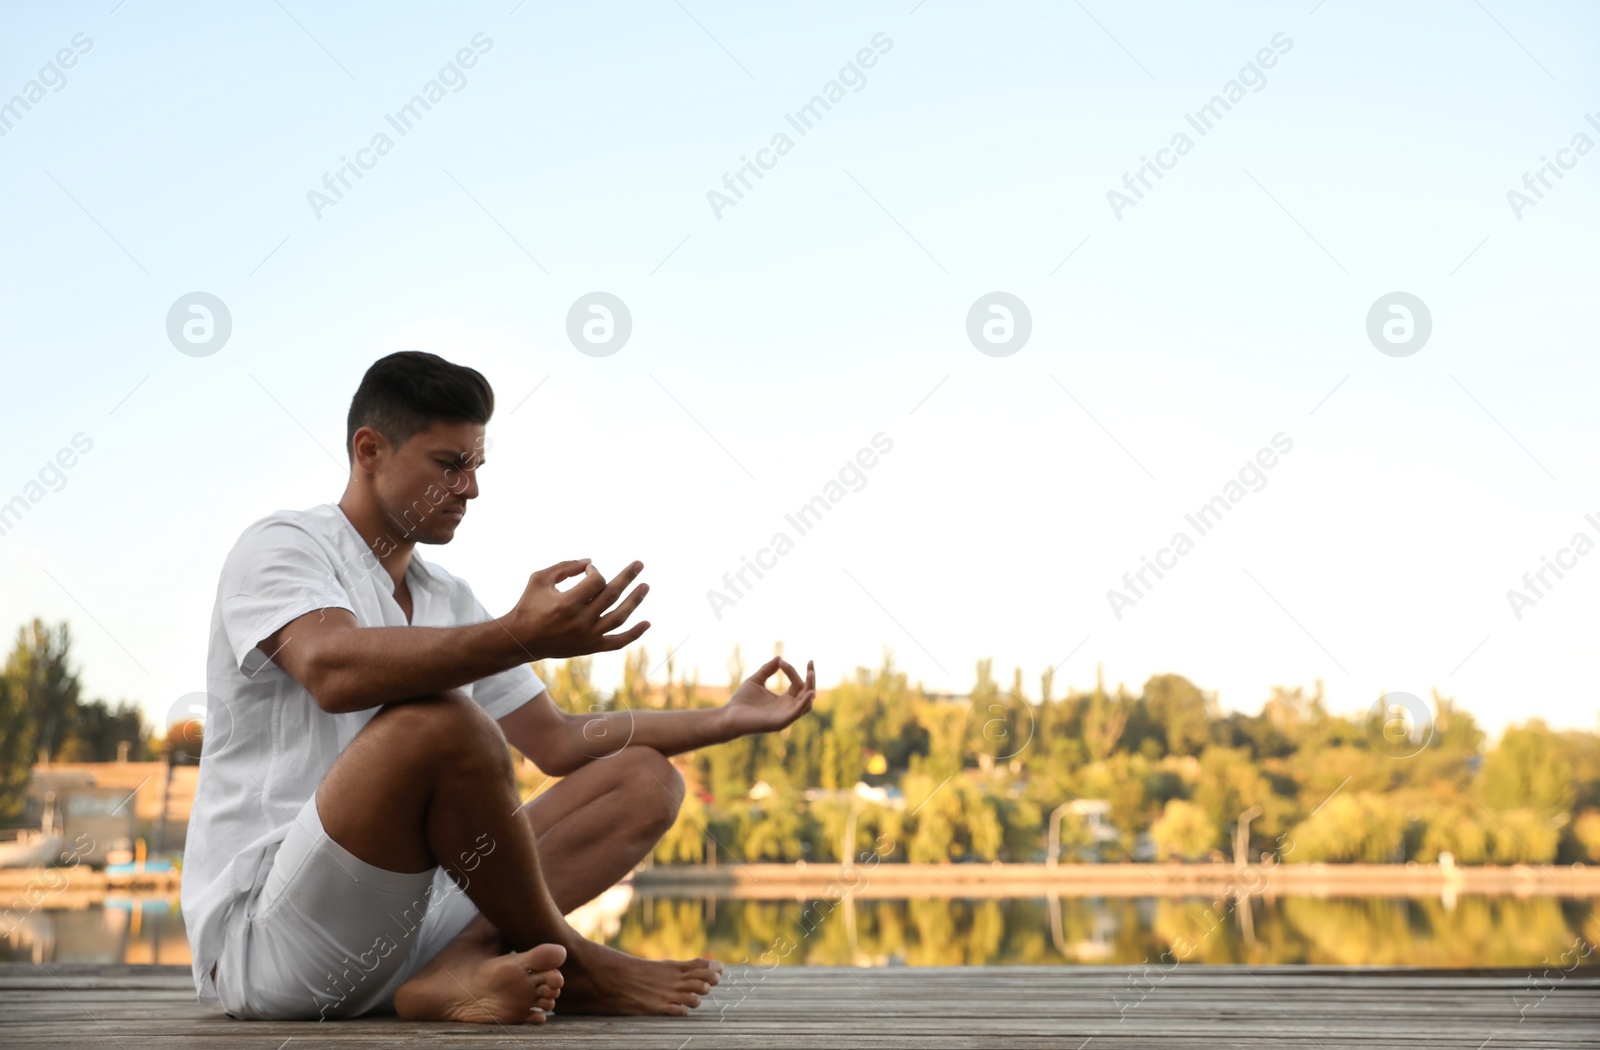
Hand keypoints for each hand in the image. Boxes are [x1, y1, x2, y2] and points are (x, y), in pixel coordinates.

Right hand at [508, 559, 650, 658]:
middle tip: (639, 564)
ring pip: (619, 617)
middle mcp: (580, 622)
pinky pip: (617, 642)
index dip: (595, 571)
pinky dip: (634, 634)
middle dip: (627, 577)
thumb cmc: (529, 605)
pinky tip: (648, 623)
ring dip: (635, 600)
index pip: (596, 581)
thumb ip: (565, 566)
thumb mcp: (540, 579)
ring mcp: (588, 637)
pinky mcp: (590, 648)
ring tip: (645, 586)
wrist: (520, 640)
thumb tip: (590, 562)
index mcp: (567, 604)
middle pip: (612, 595)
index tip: (588, 570)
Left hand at [723, 656, 815, 736]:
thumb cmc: (741, 701)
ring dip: (810, 689)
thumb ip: (767, 670)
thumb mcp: (756, 681)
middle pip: (807, 693)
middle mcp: (788, 708)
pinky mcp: (780, 722)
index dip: (792, 671)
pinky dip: (804, 703)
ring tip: (811, 674)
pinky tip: (808, 692)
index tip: (781, 662)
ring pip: (806, 704)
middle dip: (811, 678)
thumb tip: (779, 658)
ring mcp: (785, 716)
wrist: (728, 715)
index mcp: (784, 700)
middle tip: (811, 664)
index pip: (797, 683)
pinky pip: (797, 713)